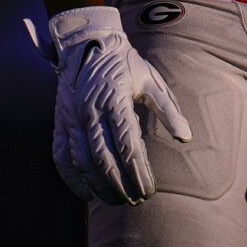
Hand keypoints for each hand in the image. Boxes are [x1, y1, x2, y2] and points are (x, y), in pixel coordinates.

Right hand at [25, 5, 190, 205]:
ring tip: (117, 201)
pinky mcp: (60, 123)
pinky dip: (72, 179)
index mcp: (115, 100)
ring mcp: (71, 119)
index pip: (128, 146)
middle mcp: (89, 112)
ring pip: (82, 162)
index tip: (150, 190)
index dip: (138, 172)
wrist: (87, 45)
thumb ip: (168, 109)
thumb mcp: (150, 81)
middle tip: (135, 202)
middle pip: (104, 160)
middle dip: (120, 186)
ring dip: (99, 187)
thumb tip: (186, 136)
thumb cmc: (125, 64)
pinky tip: (87, 193)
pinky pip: (61, 157)